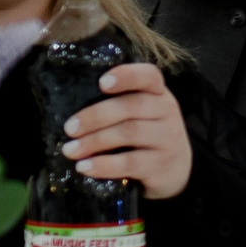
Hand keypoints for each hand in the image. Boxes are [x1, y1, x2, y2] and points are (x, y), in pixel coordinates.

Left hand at [59, 63, 191, 198]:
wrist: (177, 170)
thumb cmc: (147, 135)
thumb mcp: (142, 114)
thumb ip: (118, 104)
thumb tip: (68, 105)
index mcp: (158, 93)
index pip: (149, 76)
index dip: (127, 76)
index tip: (102, 83)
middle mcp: (167, 112)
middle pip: (131, 107)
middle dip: (95, 116)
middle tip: (69, 128)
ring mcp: (167, 139)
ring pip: (129, 133)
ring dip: (95, 141)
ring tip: (70, 150)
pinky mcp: (161, 165)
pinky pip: (130, 163)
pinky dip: (104, 165)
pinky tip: (84, 167)